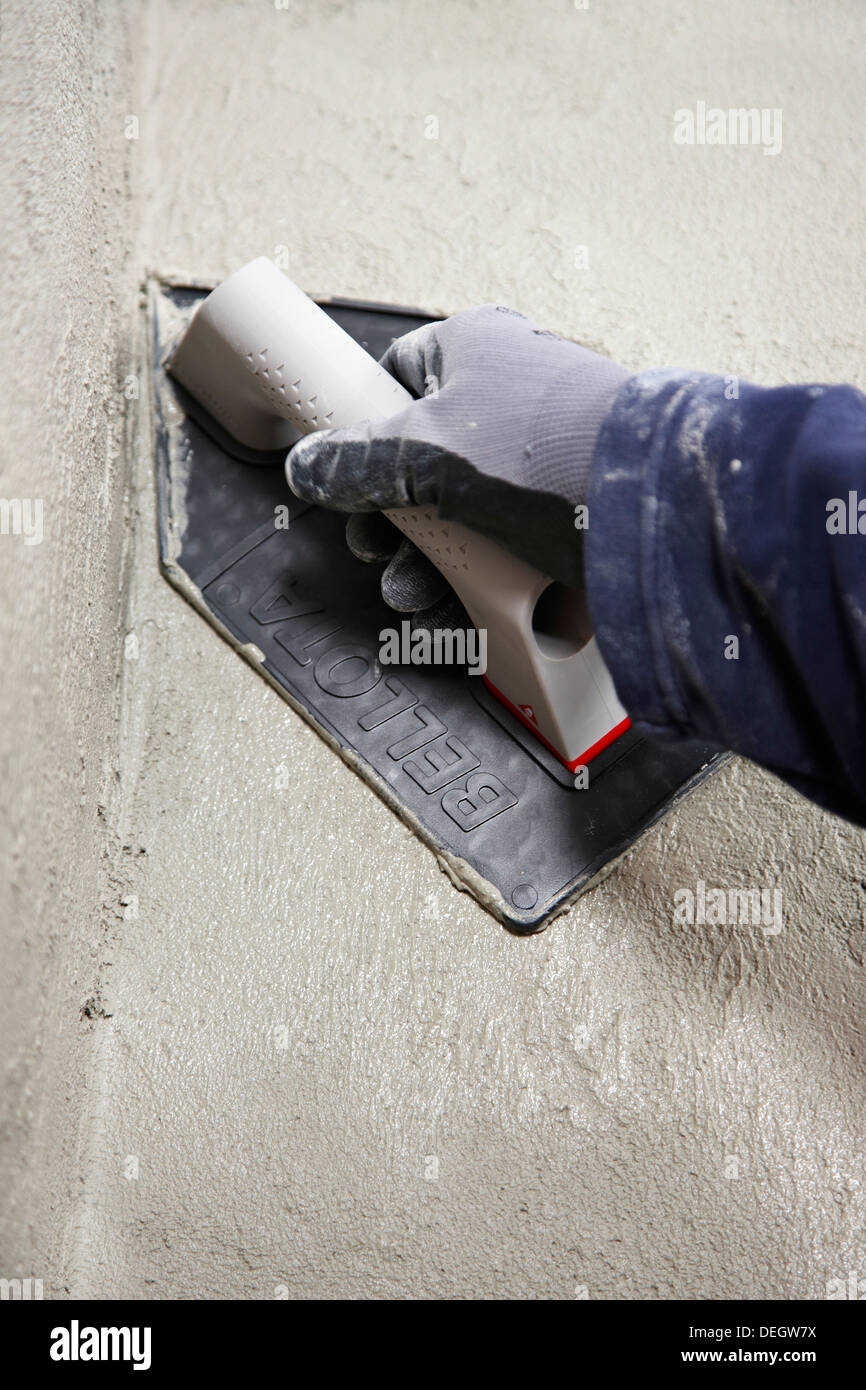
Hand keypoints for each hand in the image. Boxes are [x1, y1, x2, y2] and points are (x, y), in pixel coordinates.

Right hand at [286, 304, 629, 621]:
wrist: (653, 508)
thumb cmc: (547, 451)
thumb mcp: (425, 452)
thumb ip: (355, 461)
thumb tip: (309, 466)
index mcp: (474, 350)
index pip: (398, 373)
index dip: (361, 421)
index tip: (339, 469)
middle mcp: (509, 396)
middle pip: (421, 455)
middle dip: (391, 514)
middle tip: (376, 546)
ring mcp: (540, 456)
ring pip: (460, 508)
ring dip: (426, 559)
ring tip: (411, 592)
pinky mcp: (566, 511)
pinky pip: (503, 542)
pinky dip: (474, 577)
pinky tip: (452, 610)